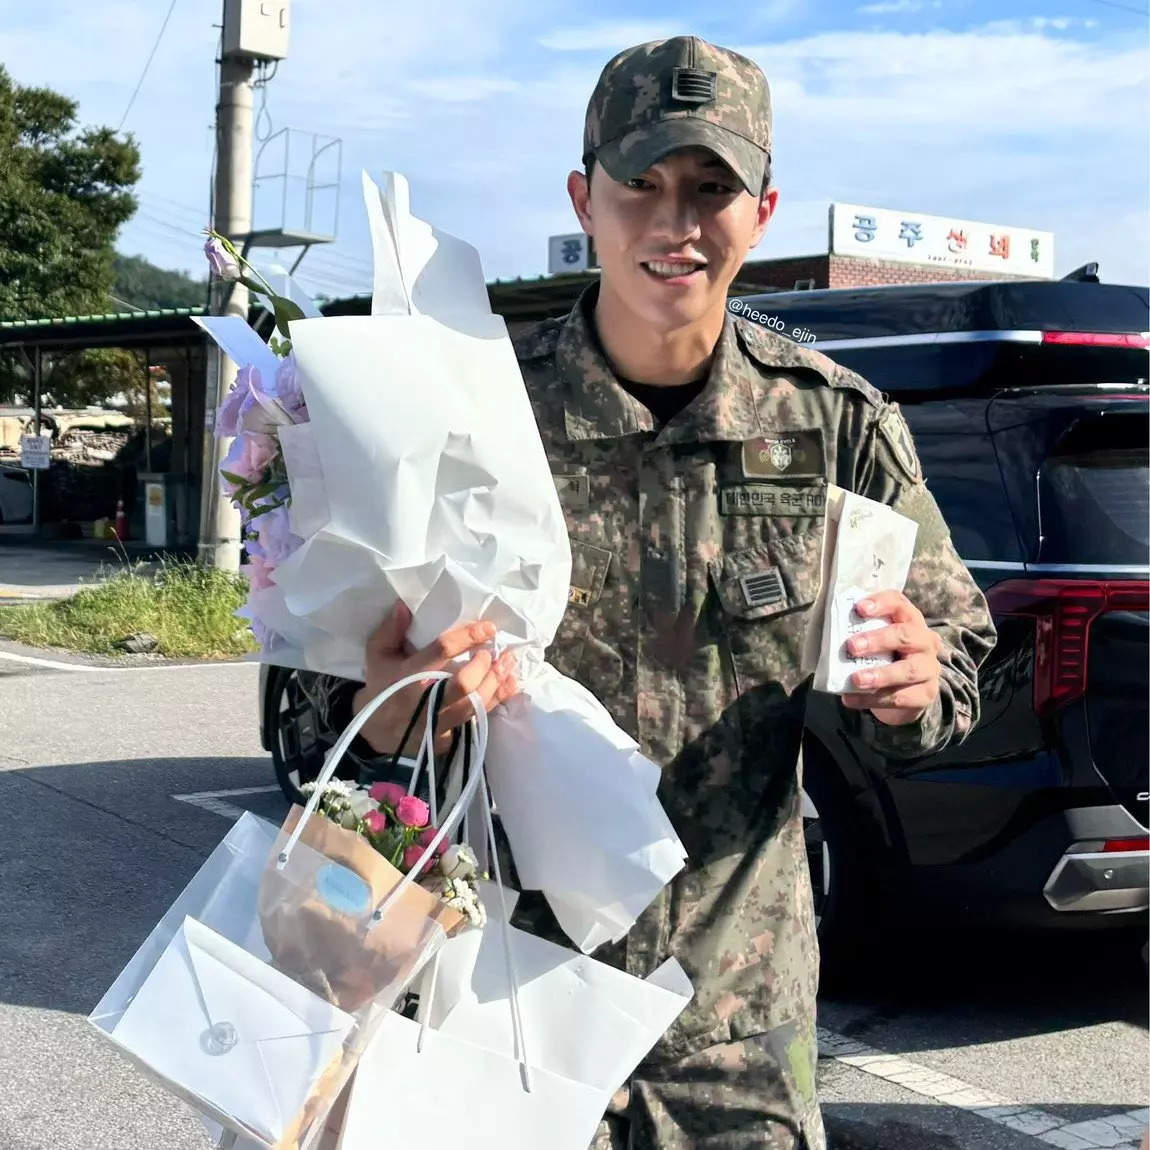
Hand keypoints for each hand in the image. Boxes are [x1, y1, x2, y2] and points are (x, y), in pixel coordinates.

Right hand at [350, 602, 518, 754]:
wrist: (375, 731)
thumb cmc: (381, 687)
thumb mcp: (377, 655)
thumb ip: (390, 630)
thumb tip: (405, 605)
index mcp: (408, 675)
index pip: (442, 651)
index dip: (468, 637)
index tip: (488, 627)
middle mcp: (424, 700)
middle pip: (463, 684)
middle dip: (484, 665)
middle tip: (494, 652)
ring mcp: (437, 723)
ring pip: (474, 705)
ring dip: (497, 683)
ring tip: (509, 665)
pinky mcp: (447, 739)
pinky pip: (477, 721)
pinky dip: (496, 702)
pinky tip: (509, 686)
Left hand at [840, 590, 942, 725]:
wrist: (904, 689)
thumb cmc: (883, 655)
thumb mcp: (874, 638)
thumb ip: (857, 630)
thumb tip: (825, 629)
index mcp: (909, 619)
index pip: (898, 603)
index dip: (880, 603)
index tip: (859, 608)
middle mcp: (925, 641)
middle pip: (905, 635)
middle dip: (878, 640)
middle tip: (852, 647)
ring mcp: (929, 668)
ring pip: (908, 670)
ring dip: (880, 675)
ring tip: (856, 680)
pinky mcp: (925, 694)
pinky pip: (899, 698)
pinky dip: (872, 699)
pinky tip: (850, 698)